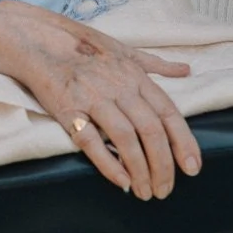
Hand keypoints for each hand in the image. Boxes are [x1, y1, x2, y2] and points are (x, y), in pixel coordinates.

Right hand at [0, 0, 201, 199]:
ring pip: (126, 138)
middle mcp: (118, 86)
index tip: (193, 167)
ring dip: (140, 170)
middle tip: (166, 190)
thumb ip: (155, 65)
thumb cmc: (83, 46)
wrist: (39, 40)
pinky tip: (120, 182)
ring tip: (146, 192)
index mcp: (134, 74)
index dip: (183, 141)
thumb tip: (185, 70)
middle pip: (150, 130)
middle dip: (163, 165)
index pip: (167, 112)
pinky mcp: (68, 109)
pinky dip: (108, 163)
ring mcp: (93, 97)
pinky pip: (91, 141)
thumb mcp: (124, 50)